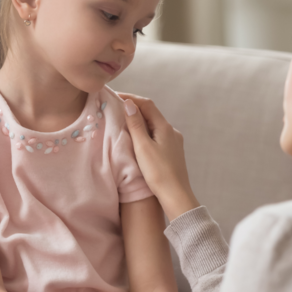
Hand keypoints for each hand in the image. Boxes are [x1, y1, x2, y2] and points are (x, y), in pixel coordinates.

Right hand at [118, 93, 199, 221]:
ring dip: (140, 121)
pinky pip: (157, 135)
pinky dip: (145, 132)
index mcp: (165, 127)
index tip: (115, 96)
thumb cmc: (158, 172)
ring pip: (154, 125)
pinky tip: (137, 139)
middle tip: (116, 108)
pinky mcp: (172, 152)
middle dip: (134, 108)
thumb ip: (136, 125)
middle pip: (151, 113)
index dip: (131, 98)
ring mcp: (173, 142)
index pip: (147, 104)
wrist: (176, 195)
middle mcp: (172, 131)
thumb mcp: (143, 147)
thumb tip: (129, 104)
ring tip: (123, 122)